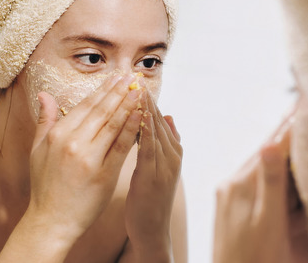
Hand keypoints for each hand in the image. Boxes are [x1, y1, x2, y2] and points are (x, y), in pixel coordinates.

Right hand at [23, 73, 143, 245]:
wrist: (51, 221)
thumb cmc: (45, 186)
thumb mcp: (37, 150)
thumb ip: (44, 120)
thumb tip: (45, 94)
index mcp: (58, 134)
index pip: (86, 106)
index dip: (103, 90)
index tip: (117, 77)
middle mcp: (73, 143)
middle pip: (102, 111)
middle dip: (119, 91)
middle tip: (133, 77)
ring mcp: (89, 158)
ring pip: (113, 125)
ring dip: (129, 105)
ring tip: (141, 91)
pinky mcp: (104, 174)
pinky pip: (122, 147)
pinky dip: (132, 129)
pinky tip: (142, 116)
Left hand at [123, 87, 182, 261]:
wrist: (152, 228)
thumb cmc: (150, 197)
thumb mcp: (158, 165)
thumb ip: (162, 142)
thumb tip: (168, 116)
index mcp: (173, 150)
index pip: (159, 118)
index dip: (148, 99)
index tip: (136, 81)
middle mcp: (172, 154)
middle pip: (158, 120)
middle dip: (146, 99)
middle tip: (134, 77)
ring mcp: (165, 165)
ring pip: (154, 130)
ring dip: (145, 109)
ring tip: (136, 90)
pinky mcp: (153, 176)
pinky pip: (148, 148)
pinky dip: (143, 131)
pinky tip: (135, 117)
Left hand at [213, 114, 307, 262]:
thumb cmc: (256, 262)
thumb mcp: (268, 225)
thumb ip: (271, 185)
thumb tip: (269, 144)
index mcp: (241, 185)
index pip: (271, 147)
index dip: (290, 126)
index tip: (305, 102)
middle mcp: (232, 184)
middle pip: (265, 151)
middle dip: (286, 131)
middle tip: (304, 106)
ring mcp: (229, 195)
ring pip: (260, 164)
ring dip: (279, 147)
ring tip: (297, 125)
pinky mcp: (230, 206)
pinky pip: (256, 179)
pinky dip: (273, 167)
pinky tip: (283, 163)